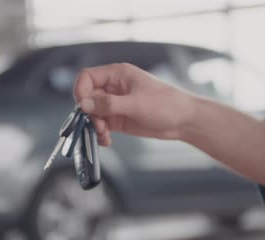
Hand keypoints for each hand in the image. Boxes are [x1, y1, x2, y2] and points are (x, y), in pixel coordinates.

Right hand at [73, 63, 194, 145]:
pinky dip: (100, 133)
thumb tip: (84, 104)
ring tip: (104, 136)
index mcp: (117, 74)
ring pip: (92, 113)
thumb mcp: (136, 103)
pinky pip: (101, 125)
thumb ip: (109, 104)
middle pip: (87, 97)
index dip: (81, 91)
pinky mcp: (118, 119)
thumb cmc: (166, 104)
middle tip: (98, 126)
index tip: (83, 108)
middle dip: (89, 114)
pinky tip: (107, 140)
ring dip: (94, 126)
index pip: (87, 77)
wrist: (183, 121)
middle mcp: (113, 87)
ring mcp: (115, 104)